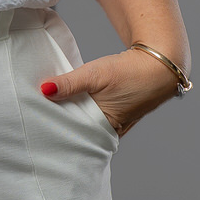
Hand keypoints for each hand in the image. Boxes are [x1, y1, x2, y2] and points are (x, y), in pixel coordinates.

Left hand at [40, 46, 179, 136]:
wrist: (160, 63)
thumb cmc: (129, 71)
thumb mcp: (94, 75)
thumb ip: (69, 83)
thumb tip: (43, 90)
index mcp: (106, 128)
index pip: (75, 136)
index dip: (57, 131)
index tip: (39, 126)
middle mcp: (112, 130)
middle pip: (81, 131)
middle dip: (63, 125)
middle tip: (40, 120)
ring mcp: (117, 122)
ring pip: (89, 122)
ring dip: (74, 115)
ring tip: (51, 111)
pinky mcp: (119, 111)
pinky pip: (97, 115)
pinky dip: (85, 110)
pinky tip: (72, 103)